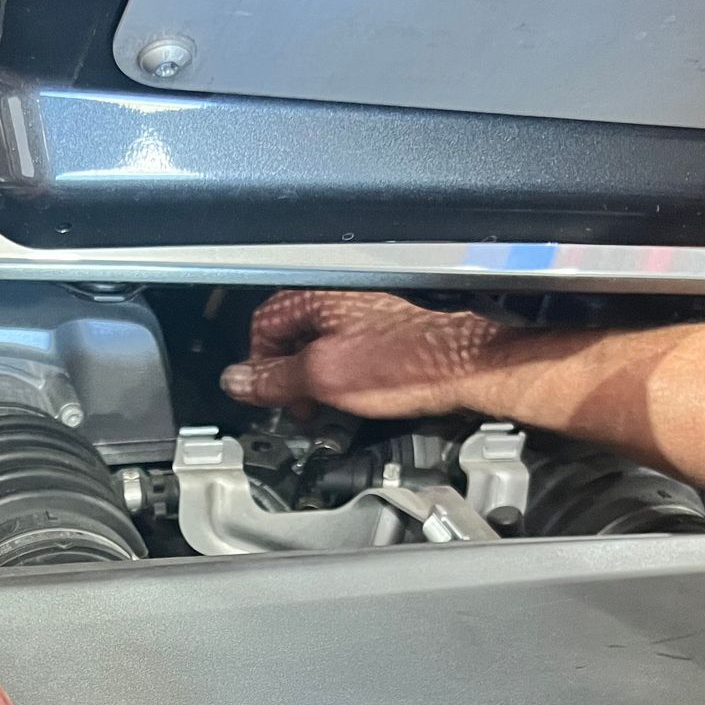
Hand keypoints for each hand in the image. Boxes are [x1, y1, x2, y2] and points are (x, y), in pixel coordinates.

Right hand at [221, 289, 524, 416]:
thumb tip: (237, 381)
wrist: (466, 364)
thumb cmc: (409, 363)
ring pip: (320, 345)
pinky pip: (347, 352)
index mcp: (318, 299)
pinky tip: (352, 396)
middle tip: (292, 405)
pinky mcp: (387, 334)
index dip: (257, 363)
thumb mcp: (324, 377)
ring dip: (313, 378)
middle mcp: (340, 300)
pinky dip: (340, 376)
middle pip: (290, 335)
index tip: (263, 394)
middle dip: (285, 373)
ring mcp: (365, 315)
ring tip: (322, 405)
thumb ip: (274, 379)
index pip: (263, 324)